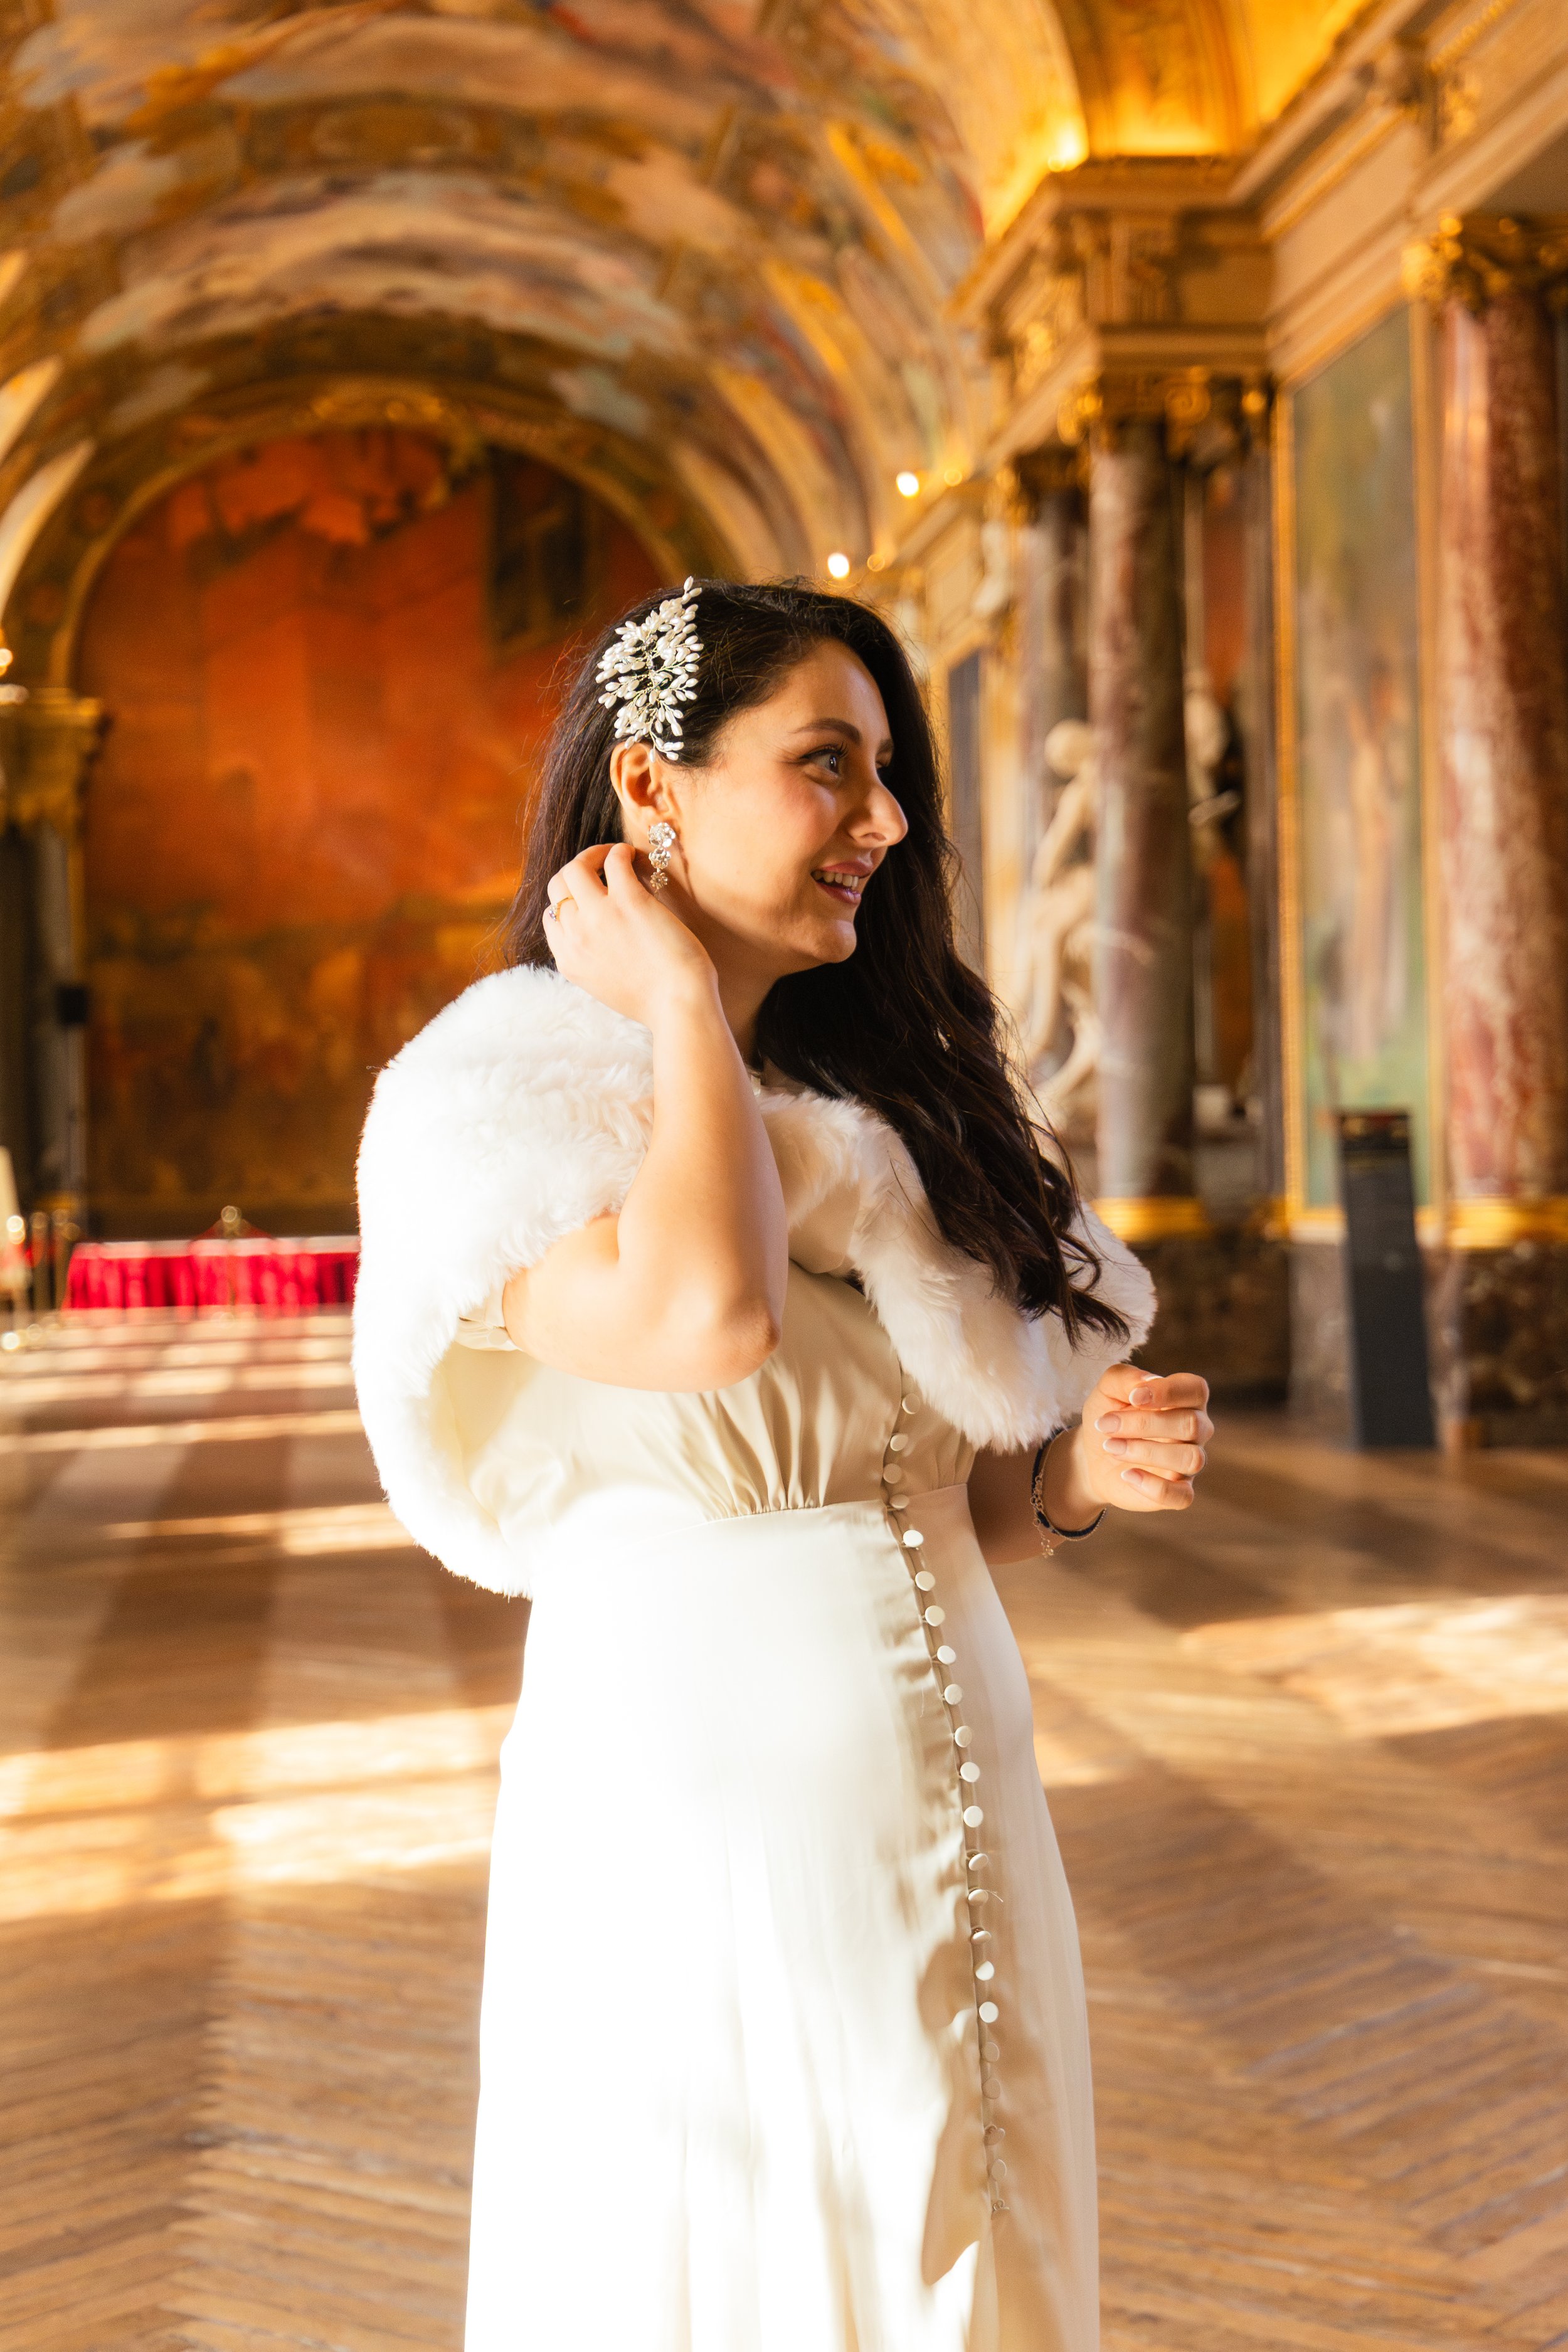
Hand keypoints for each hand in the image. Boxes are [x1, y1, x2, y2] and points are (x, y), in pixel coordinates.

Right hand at [544, 842, 714, 1025]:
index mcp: (569, 961)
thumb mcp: (606, 988)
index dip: (569, 901)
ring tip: (615, 856)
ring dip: (594, 855)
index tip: (590, 897)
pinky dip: (619, 852)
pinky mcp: (628, 901)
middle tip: (599, 867)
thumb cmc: (654, 1001)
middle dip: (575, 871)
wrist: (678, 1006)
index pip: (551, 917)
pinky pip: (613, 861)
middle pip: (557, 886)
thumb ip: (592, 962)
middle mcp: (576, 936)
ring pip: (575, 868)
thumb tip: (599, 937)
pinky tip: (632, 856)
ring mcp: (598, 916)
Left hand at [1043, 1364, 1211, 1522]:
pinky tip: (1127, 1475)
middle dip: (1144, 1424)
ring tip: (1112, 1447)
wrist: (1092, 1455)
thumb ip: (1124, 1378)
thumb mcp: (1107, 1390)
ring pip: (1191, 1459)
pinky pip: (1183, 1496)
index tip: (1133, 1398)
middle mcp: (1196, 1430)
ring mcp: (1190, 1463)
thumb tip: (1146, 1384)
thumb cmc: (1108, 1415)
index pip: (1196, 1389)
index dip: (1167, 1391)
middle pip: (1191, 1424)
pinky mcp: (1180, 1492)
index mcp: (1185, 1399)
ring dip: (1145, 1452)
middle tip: (1106, 1426)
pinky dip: (1154, 1486)